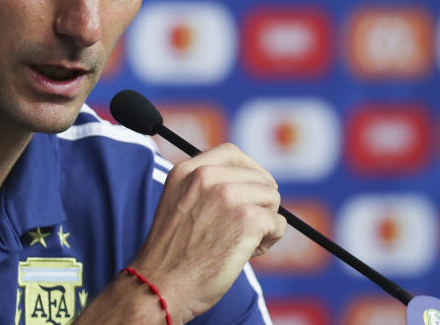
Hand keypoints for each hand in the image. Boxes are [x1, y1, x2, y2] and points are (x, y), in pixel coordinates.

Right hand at [129, 143, 286, 322]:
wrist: (161, 285)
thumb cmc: (172, 254)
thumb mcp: (178, 204)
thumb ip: (204, 187)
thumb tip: (248, 184)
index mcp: (187, 170)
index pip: (232, 154)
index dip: (249, 171)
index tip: (252, 190)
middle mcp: (206, 176)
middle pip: (259, 177)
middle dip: (260, 202)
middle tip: (245, 227)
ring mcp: (228, 195)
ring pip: (272, 199)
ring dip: (266, 222)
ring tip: (245, 241)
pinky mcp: (247, 219)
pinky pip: (278, 223)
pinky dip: (270, 239)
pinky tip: (248, 252)